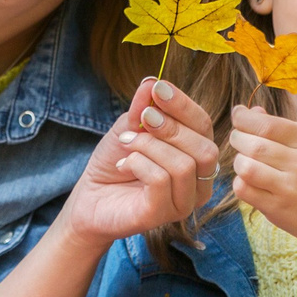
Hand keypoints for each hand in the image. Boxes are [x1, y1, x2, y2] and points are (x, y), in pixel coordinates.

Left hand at [54, 79, 220, 249]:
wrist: (90, 196)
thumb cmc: (117, 162)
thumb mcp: (129, 127)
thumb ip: (143, 108)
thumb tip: (151, 81)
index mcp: (197, 155)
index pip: (204, 126)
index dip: (183, 105)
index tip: (158, 89)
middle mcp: (199, 182)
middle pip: (205, 149)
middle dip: (171, 127)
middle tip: (142, 120)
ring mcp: (184, 202)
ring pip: (184, 165)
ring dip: (149, 146)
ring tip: (126, 144)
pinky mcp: (163, 215)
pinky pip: (161, 181)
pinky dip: (139, 163)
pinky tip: (124, 164)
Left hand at [228, 107, 296, 283]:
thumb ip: (280, 128)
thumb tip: (250, 112)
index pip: (267, 124)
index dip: (244, 118)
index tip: (238, 115)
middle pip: (253, 144)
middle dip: (238, 139)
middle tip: (239, 141)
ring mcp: (290, 186)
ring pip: (245, 166)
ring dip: (238, 163)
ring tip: (245, 163)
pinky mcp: (278, 207)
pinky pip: (244, 189)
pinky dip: (240, 183)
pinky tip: (249, 182)